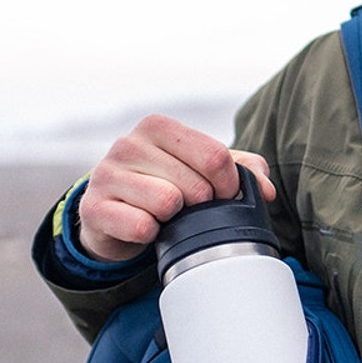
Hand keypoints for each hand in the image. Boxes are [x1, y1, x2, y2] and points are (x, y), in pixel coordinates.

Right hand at [75, 114, 274, 262]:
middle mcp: (129, 144)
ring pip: (167, 203)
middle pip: (196, 185)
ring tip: (164, 217)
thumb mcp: (202, 173)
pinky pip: (141, 226)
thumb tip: (266, 190)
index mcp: (159, 127)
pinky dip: (150, 235)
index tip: (222, 197)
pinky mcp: (94, 208)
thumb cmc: (163, 187)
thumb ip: (241, 171)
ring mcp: (107, 174)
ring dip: (174, 220)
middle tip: (190, 211)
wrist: (113, 217)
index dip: (229, 186)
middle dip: (202, 207)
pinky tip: (144, 228)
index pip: (215, 156)